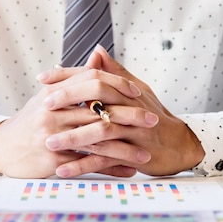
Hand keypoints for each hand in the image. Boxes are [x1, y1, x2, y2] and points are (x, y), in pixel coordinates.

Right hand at [0, 64, 149, 177]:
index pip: (92, 80)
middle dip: (130, 116)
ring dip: (125, 148)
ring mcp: (54, 137)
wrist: (1, 148)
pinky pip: (88, 164)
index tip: (138, 92)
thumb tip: (98, 55)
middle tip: (153, 120)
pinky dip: (110, 168)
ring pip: (97, 139)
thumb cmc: (30, 121)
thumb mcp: (49, 96)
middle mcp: (54, 112)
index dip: (117, 84)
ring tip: (146, 153)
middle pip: (100, 110)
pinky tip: (128, 170)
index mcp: (55, 93)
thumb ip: (76, 78)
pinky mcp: (54, 160)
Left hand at [39, 45, 204, 176]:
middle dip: (68, 101)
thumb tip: (96, 51)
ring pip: (100, 131)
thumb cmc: (154, 116)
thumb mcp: (137, 91)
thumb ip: (115, 73)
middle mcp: (130, 109)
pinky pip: (105, 160)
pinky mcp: (134, 154)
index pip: (94, 78)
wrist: (179, 145)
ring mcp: (132, 132)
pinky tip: (63, 169)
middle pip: (97, 99)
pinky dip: (83, 165)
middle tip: (43, 107)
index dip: (68, 77)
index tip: (43, 78)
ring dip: (73, 138)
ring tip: (48, 143)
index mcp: (126, 92)